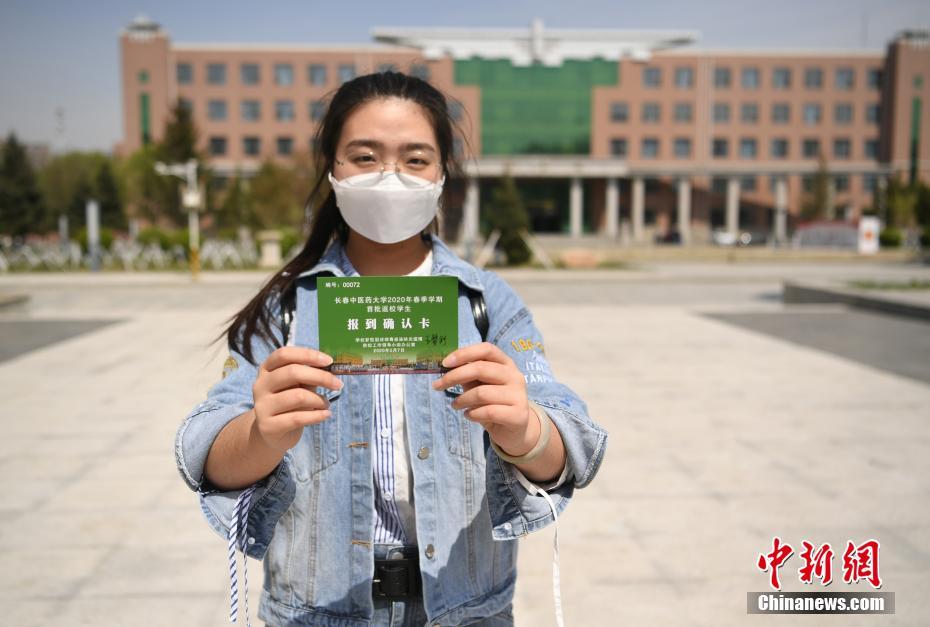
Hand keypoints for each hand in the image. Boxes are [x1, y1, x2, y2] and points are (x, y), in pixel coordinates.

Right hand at [251, 347, 342, 454]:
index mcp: (266, 369)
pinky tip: (325, 415)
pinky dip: (317, 416)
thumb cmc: (289, 404)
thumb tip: (331, 365)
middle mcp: (260, 385)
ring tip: (326, 404)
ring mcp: (262, 406)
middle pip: (292, 372)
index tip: (329, 361)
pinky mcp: (268, 426)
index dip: (307, 354)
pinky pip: (298, 418)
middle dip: (321, 376)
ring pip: (298, 396)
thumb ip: (309, 375)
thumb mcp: (297, 385)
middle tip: (338, 384)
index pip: (284, 354)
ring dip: (319, 400)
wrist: (270, 433)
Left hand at [431, 342, 536, 456]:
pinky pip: (488, 412)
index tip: (444, 363)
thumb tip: (445, 367)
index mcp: (506, 364)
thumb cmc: (494, 403)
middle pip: (481, 368)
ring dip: (462, 399)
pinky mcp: (518, 415)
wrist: (516, 430)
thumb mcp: (481, 386)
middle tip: (437, 385)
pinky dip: (472, 414)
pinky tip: (468, 415)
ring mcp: (518, 395)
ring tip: (455, 405)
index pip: (486, 349)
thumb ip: (468, 376)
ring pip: (482, 393)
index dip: (464, 353)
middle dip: (454, 376)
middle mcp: (515, 376)